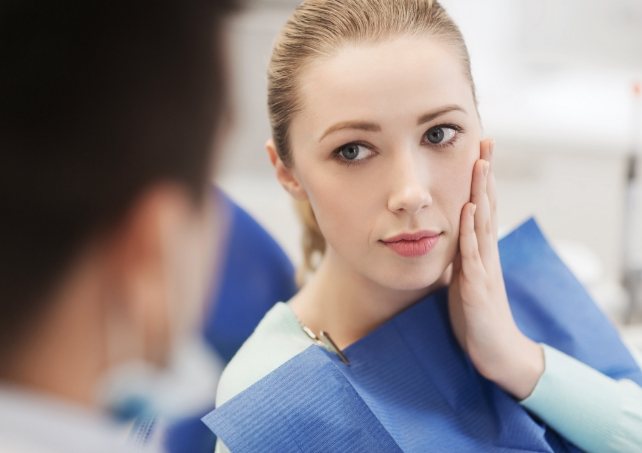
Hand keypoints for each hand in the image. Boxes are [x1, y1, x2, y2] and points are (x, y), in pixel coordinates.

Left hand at [448, 139, 543, 399]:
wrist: (495, 351)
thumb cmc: (476, 316)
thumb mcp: (464, 281)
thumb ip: (459, 259)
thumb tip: (445, 241)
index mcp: (480, 252)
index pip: (481, 208)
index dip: (480, 181)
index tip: (479, 151)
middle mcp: (485, 254)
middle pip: (486, 206)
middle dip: (484, 174)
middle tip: (485, 141)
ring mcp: (484, 268)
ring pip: (482, 223)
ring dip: (480, 192)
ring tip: (479, 163)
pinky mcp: (477, 286)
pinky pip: (472, 254)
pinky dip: (469, 231)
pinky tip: (467, 210)